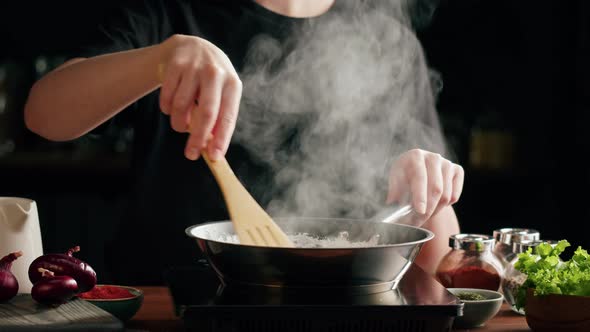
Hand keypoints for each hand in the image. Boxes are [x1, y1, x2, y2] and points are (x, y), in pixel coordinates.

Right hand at [158, 34, 242, 160]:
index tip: (214, 157)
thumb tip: (212, 148)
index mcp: (232, 84)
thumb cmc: (211, 80)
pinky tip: (170, 109)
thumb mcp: (222, 93)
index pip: (228, 116)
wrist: (192, 46)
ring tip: (179, 125)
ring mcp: (195, 67)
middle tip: (190, 154)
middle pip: (207, 113)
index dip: (221, 139)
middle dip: (197, 138)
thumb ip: (219, 118)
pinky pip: (167, 96)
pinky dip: (167, 109)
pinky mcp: (175, 64)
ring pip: (182, 106)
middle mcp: (215, 74)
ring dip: (178, 123)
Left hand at [387, 149, 463, 221]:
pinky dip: (445, 205)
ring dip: (435, 209)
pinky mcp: (457, 170)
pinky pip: (454, 196)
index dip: (420, 196)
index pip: (420, 178)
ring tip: (424, 212)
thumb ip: (394, 194)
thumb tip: (391, 207)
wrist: (418, 172)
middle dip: (428, 209)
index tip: (419, 211)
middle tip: (419, 220)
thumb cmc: (404, 178)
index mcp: (415, 156)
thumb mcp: (395, 183)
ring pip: (446, 195)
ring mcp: (447, 163)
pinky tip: (435, 202)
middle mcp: (433, 157)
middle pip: (436, 189)